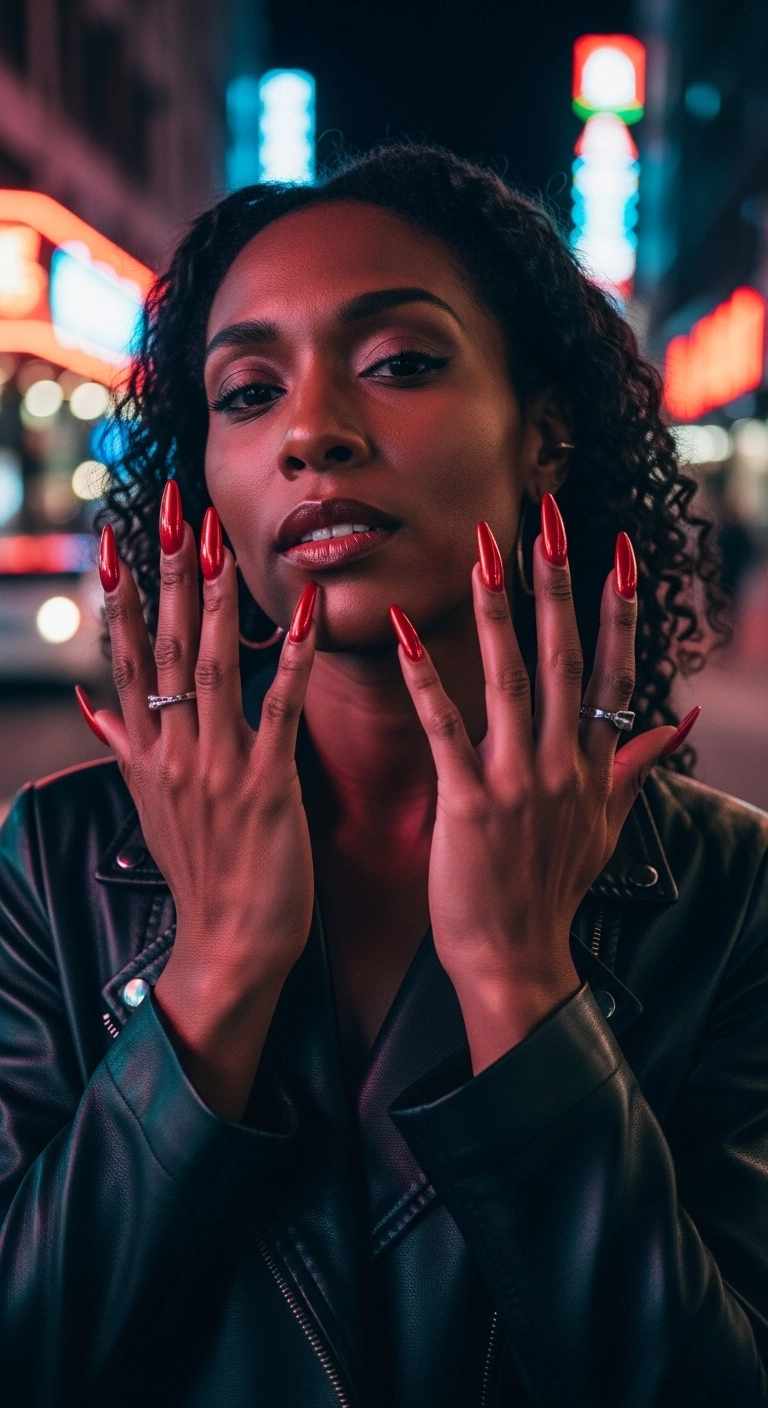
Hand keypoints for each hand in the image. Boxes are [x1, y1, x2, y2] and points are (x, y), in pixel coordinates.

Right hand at [80, 482, 318, 1116]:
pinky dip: (292, 658)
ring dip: (216, 599)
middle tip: (171, 508)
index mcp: (147, 751)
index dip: (121, 595)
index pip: (125, 658)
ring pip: (212, 667)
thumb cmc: (201, 872)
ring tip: (219, 540)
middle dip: (167, 573)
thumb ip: (123, 746)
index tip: (116, 537)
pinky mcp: (265, 786)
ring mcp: (216, 767)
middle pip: (165, 646)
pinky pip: (279, 709)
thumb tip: (91, 703)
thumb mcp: (149, 806)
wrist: (230, 946)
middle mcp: (172, 751)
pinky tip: (306, 611)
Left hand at [390, 498, 696, 1072]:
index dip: (618, 609)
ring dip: (497, 611)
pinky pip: (446, 728)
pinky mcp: (470, 803)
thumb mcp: (607, 828)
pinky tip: (400, 631)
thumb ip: (637, 768)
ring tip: (484, 550)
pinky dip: (425, 678)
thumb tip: (676, 721)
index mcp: (593, 765)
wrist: (516, 960)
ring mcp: (519, 782)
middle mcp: (564, 764)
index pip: (613, 672)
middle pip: (567, 659)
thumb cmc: (552, 891)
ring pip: (511, 679)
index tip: (619, 552)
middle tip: (550, 520)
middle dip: (558, 585)